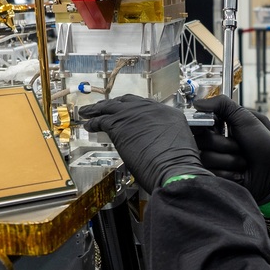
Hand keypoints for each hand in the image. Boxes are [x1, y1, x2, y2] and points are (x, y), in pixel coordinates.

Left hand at [79, 95, 208, 192]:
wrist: (174, 168)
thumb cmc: (179, 165)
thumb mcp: (180, 145)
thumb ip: (166, 138)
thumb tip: (158, 144)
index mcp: (168, 113)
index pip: (146, 105)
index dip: (133, 108)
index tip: (127, 111)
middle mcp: (150, 109)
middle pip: (127, 101)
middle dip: (115, 104)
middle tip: (106, 107)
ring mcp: (133, 115)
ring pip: (110, 106)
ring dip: (98, 110)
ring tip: (89, 112)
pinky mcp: (119, 125)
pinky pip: (101, 120)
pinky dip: (93, 123)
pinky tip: (89, 126)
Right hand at [192, 96, 269, 203]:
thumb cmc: (266, 147)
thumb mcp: (248, 119)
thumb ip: (224, 105)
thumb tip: (198, 103)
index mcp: (221, 126)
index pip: (199, 121)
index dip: (204, 124)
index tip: (215, 125)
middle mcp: (214, 142)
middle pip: (201, 140)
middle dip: (224, 144)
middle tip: (240, 146)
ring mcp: (214, 160)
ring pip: (206, 157)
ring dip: (229, 160)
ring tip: (243, 162)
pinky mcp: (214, 176)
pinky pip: (211, 172)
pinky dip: (228, 173)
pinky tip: (239, 173)